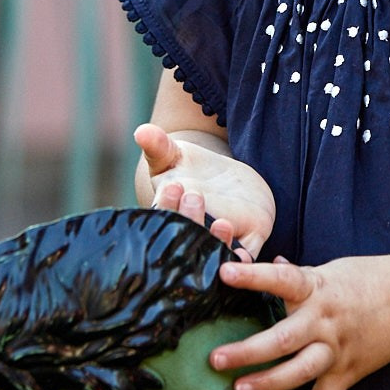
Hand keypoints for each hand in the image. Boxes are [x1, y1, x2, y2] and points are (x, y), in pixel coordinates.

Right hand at [133, 123, 276, 260]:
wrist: (226, 180)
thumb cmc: (189, 168)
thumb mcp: (172, 155)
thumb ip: (157, 145)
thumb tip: (142, 131)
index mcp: (169, 214)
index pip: (163, 217)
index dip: (167, 205)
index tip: (173, 185)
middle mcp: (192, 233)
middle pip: (189, 237)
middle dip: (191, 218)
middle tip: (194, 195)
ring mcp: (219, 239)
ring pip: (216, 252)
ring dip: (219, 241)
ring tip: (223, 223)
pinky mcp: (248, 240)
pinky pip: (245, 257)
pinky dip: (243, 259)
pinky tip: (242, 254)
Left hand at [208, 254, 389, 389]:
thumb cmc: (371, 277)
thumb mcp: (331, 269)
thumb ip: (298, 274)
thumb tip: (271, 262)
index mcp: (317, 289)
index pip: (281, 279)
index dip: (253, 276)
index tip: (225, 272)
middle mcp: (324, 321)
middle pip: (282, 339)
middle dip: (248, 351)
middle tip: (217, 359)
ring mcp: (336, 350)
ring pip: (299, 372)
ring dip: (269, 383)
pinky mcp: (348, 372)